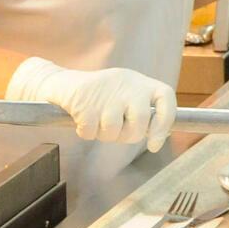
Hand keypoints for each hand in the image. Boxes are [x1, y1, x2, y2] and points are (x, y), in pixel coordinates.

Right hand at [5, 57, 177, 152]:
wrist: (62, 83)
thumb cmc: (99, 96)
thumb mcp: (126, 95)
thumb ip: (141, 112)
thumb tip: (157, 138)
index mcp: (140, 83)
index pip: (166, 98)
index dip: (164, 123)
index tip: (154, 144)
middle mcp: (127, 83)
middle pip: (139, 122)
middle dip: (127, 136)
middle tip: (116, 132)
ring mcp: (105, 92)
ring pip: (113, 130)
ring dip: (103, 135)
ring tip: (97, 122)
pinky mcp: (84, 101)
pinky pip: (91, 132)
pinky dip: (86, 132)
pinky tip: (82, 120)